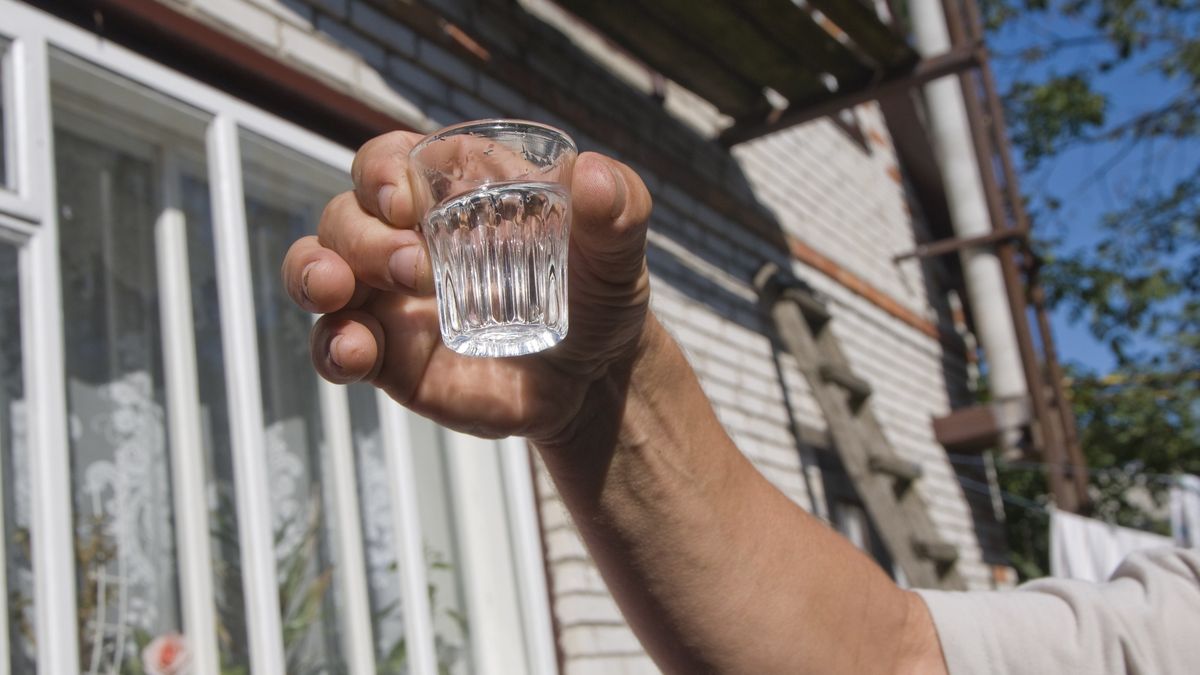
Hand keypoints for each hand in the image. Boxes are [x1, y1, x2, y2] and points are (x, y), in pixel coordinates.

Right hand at [280, 131, 653, 443]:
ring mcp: (389, 300)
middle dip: (362, 235)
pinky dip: (332, 347)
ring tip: (339, 292)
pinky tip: (353, 354)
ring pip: (319, 270)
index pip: (389, 162)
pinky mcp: (388, 357)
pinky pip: (336, 346)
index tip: (405, 200)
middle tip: (413, 268)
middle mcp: (405, 239)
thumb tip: (594, 176)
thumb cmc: (597, 294)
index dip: (381, 172)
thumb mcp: (617, 252)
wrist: (595, 378)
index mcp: (449, 195)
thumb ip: (618, 210)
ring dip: (314, 274)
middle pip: (345, 216)